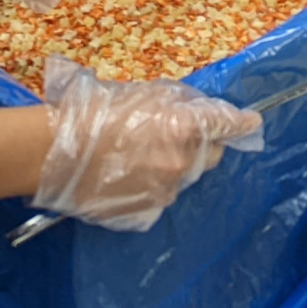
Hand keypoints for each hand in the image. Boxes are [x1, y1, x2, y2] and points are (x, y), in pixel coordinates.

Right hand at [35, 63, 261, 231]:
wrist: (54, 152)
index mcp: (184, 128)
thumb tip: (193, 111)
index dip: (241, 123)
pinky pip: (158, 198)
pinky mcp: (144, 214)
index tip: (252, 124)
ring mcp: (164, 192)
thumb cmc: (94, 111)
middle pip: (210, 156)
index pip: (225, 125)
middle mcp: (182, 163)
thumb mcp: (141, 93)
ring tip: (135, 155)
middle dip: (203, 146)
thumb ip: (175, 104)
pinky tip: (124, 176)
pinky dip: (150, 188)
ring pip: (182, 178)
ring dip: (171, 167)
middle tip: (176, 136)